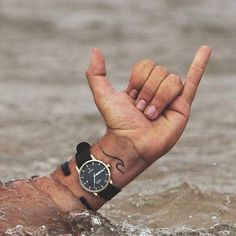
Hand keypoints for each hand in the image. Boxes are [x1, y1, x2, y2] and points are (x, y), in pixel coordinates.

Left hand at [86, 46, 210, 163]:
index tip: (131, 96)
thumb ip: (96, 74)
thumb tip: (95, 50)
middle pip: (160, 71)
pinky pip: (193, 82)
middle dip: (148, 91)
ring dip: (159, 98)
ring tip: (151, 115)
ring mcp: (170, 97)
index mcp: (141, 85)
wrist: (131, 143)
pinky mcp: (182, 106)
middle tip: (141, 110)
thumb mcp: (103, 96)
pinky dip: (200, 65)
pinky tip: (205, 49)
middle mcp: (156, 89)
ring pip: (173, 80)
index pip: (146, 65)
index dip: (138, 79)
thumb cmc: (117, 123)